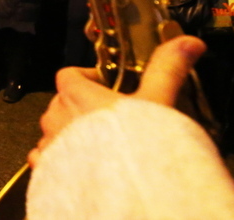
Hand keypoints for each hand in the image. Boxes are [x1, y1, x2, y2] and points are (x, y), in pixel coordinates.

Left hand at [28, 35, 205, 168]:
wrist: (124, 191)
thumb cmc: (137, 144)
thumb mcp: (157, 101)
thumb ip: (168, 69)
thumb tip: (188, 43)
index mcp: (76, 95)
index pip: (69, 75)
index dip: (86, 78)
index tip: (105, 86)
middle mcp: (56, 117)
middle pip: (61, 103)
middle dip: (80, 108)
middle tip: (108, 119)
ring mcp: (49, 144)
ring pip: (53, 131)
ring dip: (69, 134)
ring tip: (99, 146)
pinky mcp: (47, 170)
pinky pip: (44, 159)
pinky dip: (57, 160)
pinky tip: (79, 166)